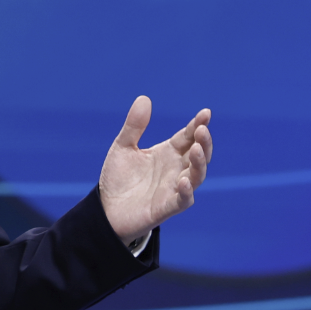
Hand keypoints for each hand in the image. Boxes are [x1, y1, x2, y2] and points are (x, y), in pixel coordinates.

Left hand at [99, 96, 212, 245]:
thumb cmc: (118, 180)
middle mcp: (176, 169)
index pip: (188, 137)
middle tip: (203, 129)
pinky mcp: (167, 207)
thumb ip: (134, 126)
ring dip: (200, 163)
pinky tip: (184, 181)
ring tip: (198, 149)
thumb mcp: (123, 147)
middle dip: (204, 142)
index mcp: (168, 153)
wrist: (105, 211)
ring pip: (197, 176)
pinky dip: (186, 192)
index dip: (198, 125)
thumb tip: (144, 98)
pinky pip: (183, 200)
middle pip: (199, 154)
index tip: (205, 113)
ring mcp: (174, 189)